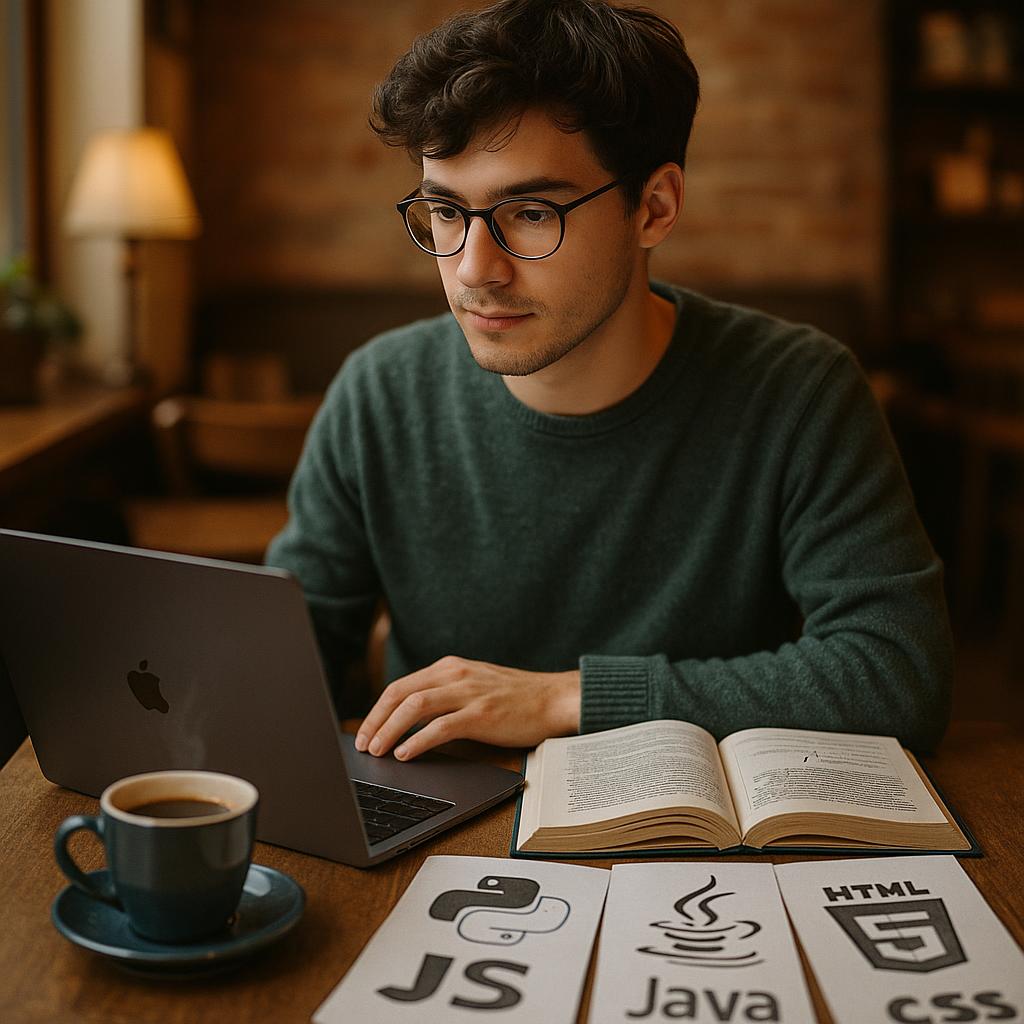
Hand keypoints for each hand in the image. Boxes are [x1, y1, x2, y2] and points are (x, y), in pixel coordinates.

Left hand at [354, 656, 580, 759]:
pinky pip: (440, 727)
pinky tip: (406, 754)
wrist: (555, 698)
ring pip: (414, 707)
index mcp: (451, 666)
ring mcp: (469, 693)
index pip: (401, 685)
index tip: (366, 729)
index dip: (378, 709)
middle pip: (400, 693)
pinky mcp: (482, 714)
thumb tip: (411, 718)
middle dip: (375, 720)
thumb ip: (446, 694)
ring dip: (390, 730)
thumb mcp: (475, 684)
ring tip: (378, 750)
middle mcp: (456, 674)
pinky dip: (417, 741)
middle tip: (363, 743)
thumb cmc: (517, 697)